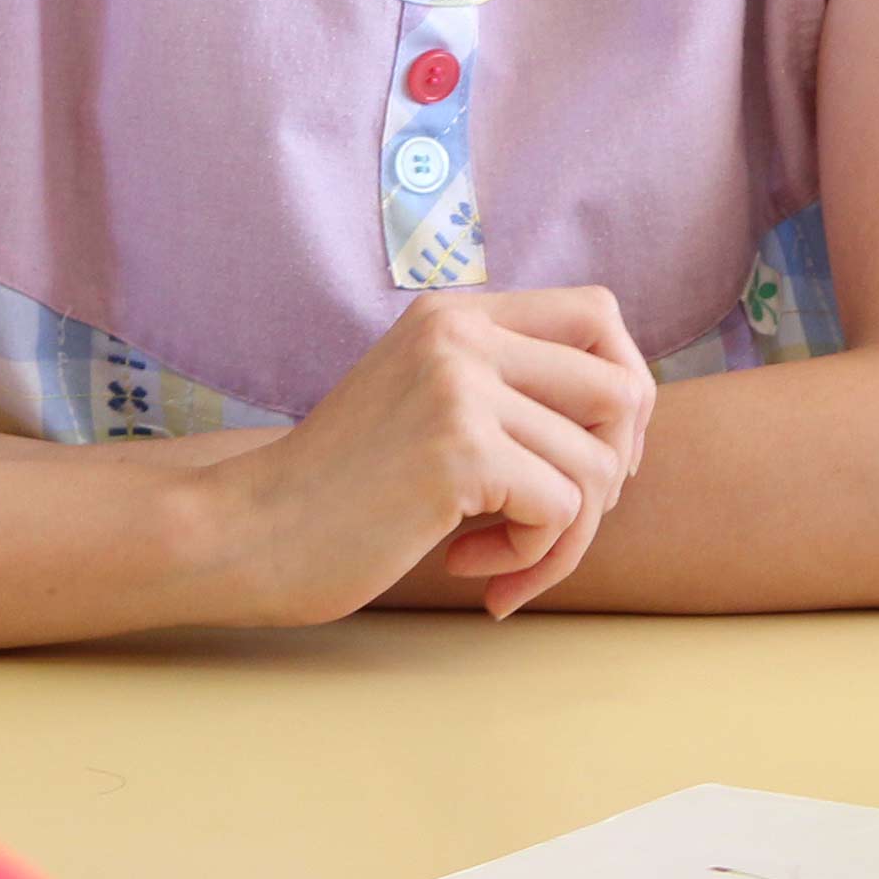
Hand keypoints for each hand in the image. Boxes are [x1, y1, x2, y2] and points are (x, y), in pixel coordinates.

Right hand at [222, 288, 655, 623]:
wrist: (247, 532)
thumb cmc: (341, 490)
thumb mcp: (424, 401)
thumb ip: (505, 389)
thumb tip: (631, 418)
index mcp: (454, 313)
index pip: (600, 314)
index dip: (623, 389)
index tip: (591, 455)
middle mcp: (461, 332)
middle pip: (624, 390)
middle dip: (612, 474)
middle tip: (555, 522)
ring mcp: (460, 387)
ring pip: (599, 466)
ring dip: (564, 537)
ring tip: (497, 559)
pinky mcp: (459, 451)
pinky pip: (563, 511)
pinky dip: (533, 557)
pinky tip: (469, 565)